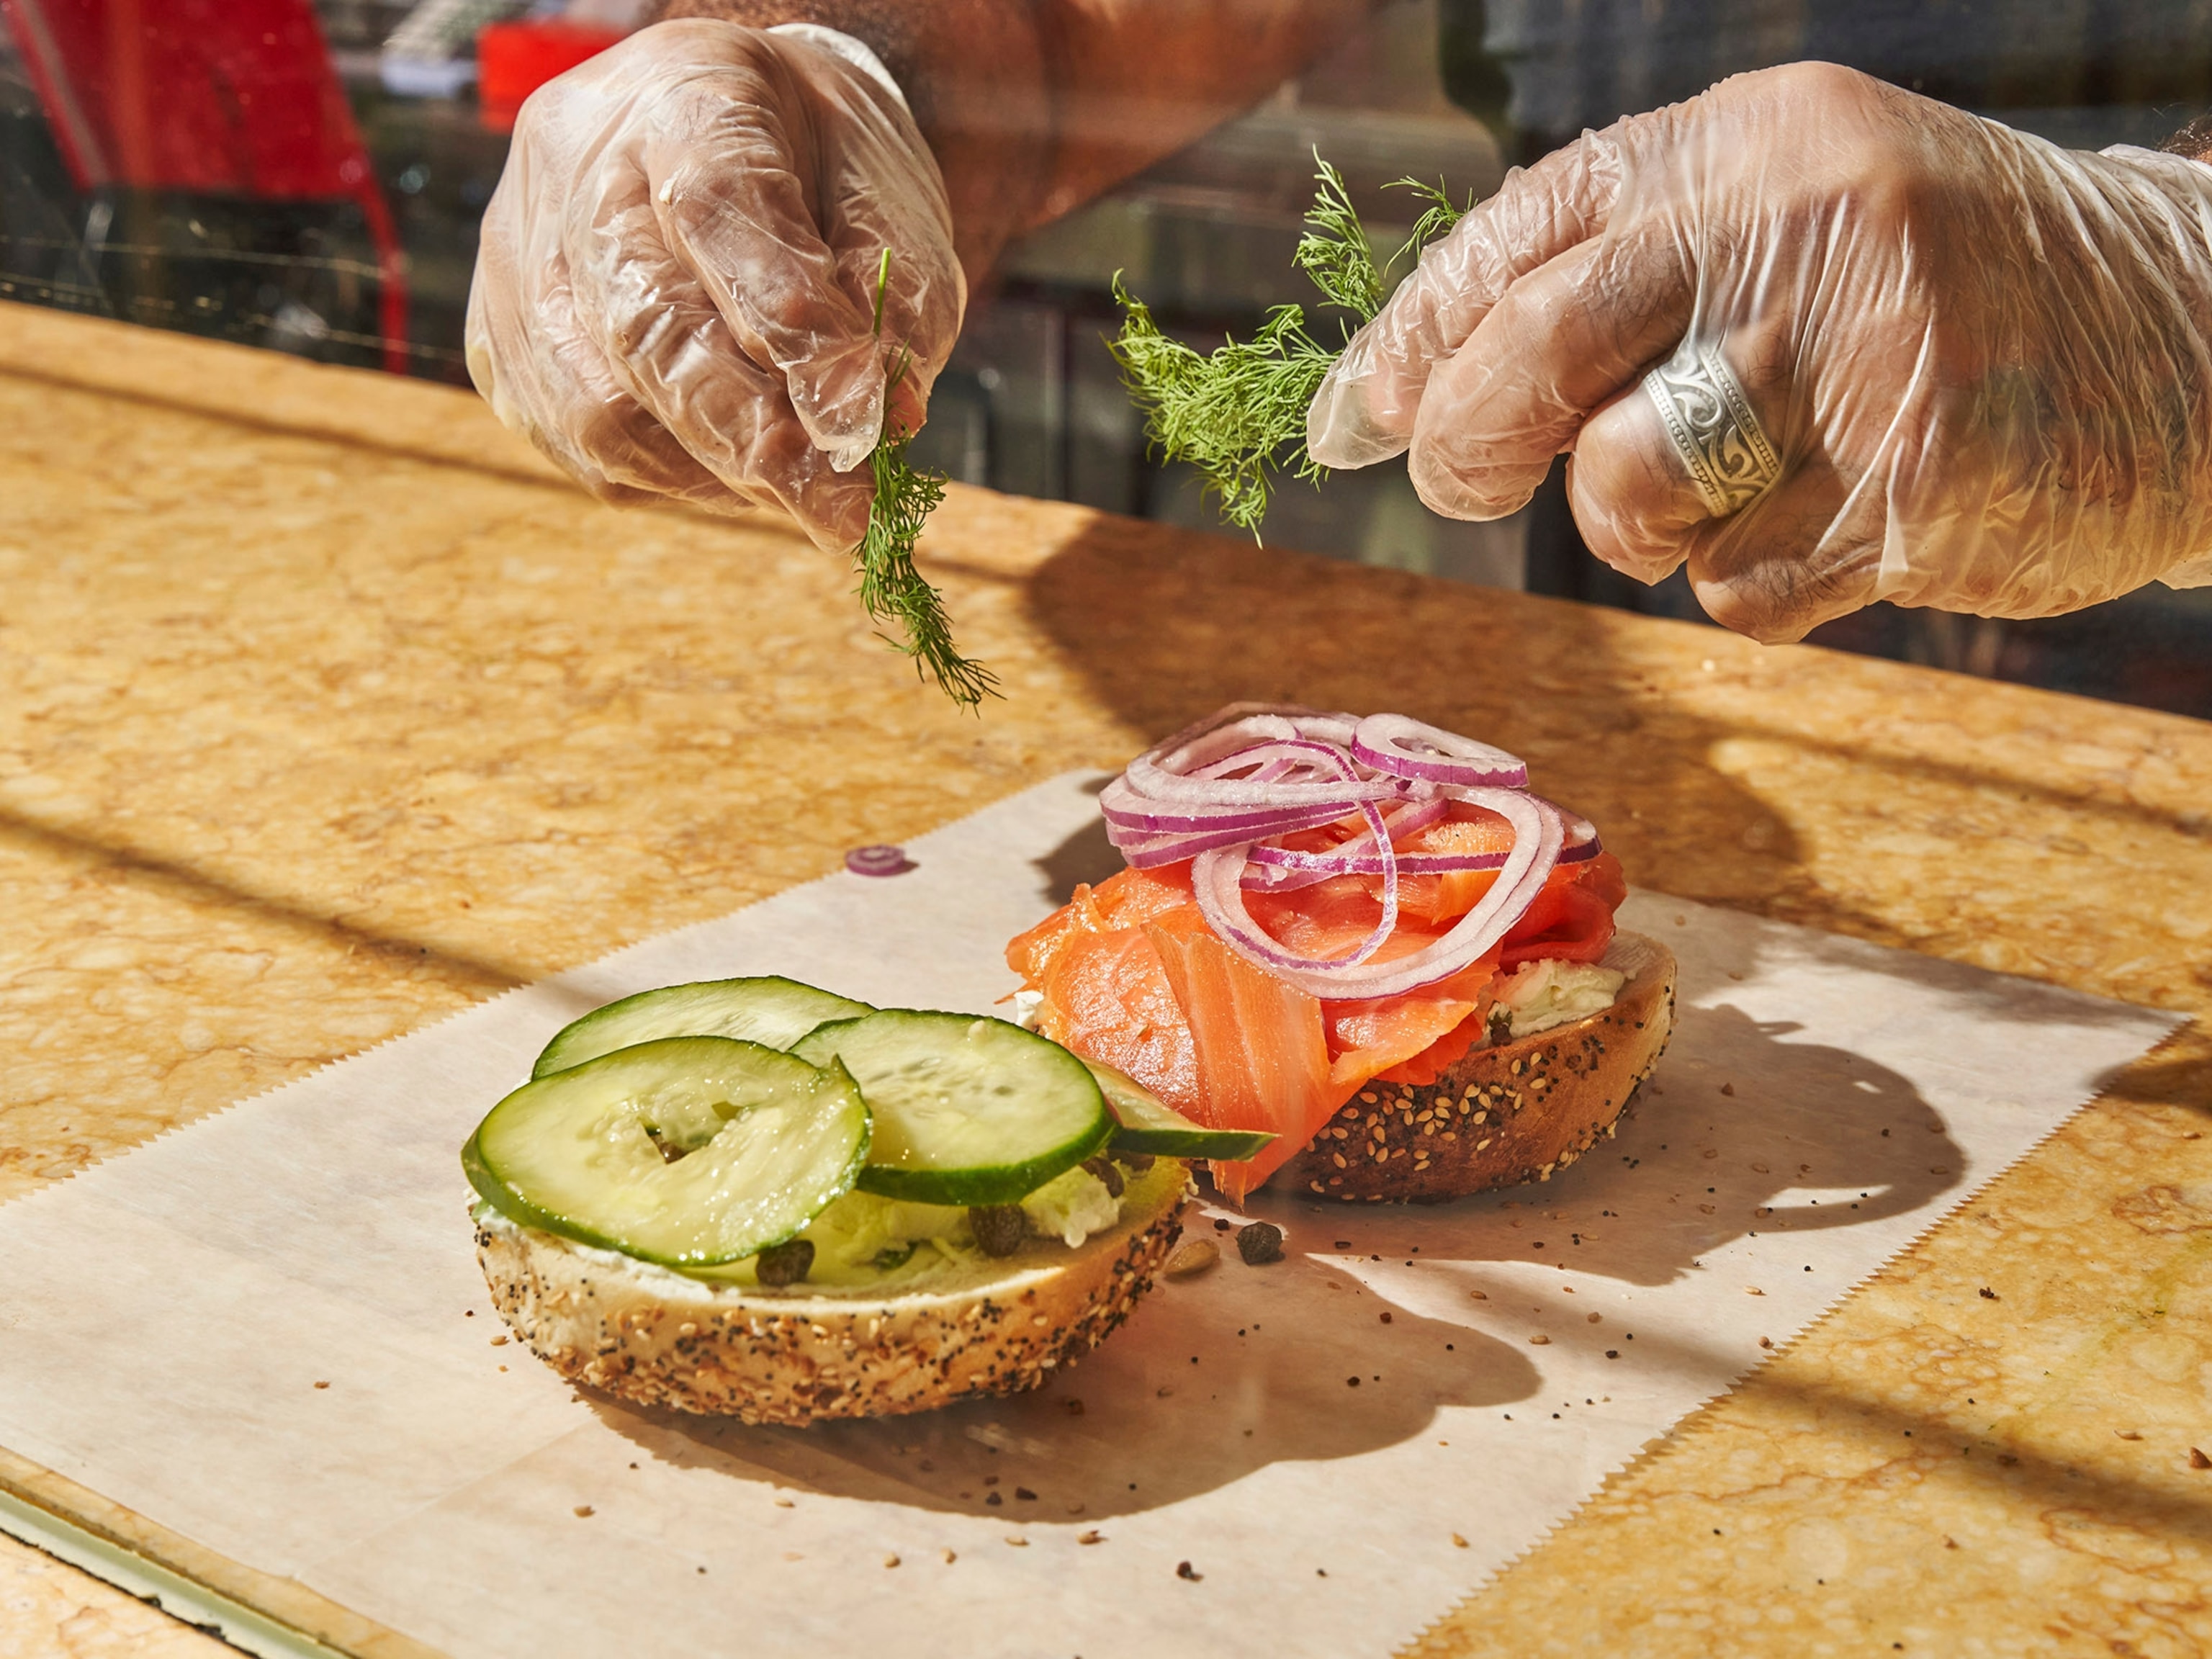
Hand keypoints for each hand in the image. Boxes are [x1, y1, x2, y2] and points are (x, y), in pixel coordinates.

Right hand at [466, 19, 963, 550]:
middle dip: (756, 439)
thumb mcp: (889, 199)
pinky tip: (731, 467)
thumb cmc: (818, 167)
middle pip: (645, 324)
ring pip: (599, 405)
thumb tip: (870, 423)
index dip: (790, 325)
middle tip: (845, 512)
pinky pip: (575, 442)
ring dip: (713, 472)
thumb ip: (891, 298)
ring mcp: (517, 252)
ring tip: (799, 486)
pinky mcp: (498, 335)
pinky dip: (666, 477)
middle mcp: (572, 163)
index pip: (720, 207)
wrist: (731, 131)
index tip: (861, 422)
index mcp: (683, 94)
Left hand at [1308, 63, 2211, 640]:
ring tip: (1726, 490)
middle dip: (1469, 442)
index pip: (1522, 231)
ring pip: (1628, 493)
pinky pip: (1737, 586)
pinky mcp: (1915, 495)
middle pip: (1539, 354)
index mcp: (1748, 147)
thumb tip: (1407, 394)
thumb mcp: (1785, 223)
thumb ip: (1620, 280)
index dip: (1415, 337)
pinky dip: (1751, 582)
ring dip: (1639, 527)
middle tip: (1465, 482)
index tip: (1350, 418)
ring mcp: (1866, 359)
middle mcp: (1801, 228)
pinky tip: (1836, 523)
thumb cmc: (1935, 290)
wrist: (2188, 336)